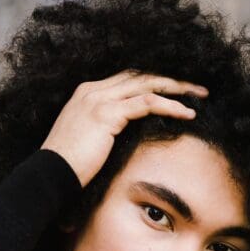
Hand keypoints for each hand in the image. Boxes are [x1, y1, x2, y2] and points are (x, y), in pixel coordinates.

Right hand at [40, 70, 208, 187]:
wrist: (49, 175)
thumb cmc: (67, 166)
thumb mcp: (87, 140)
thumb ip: (106, 129)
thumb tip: (127, 134)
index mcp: (87, 94)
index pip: (128, 78)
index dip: (155, 82)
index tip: (177, 90)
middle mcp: (92, 91)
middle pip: (141, 75)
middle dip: (172, 80)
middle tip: (197, 89)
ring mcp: (98, 100)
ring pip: (147, 84)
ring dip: (177, 89)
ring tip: (200, 97)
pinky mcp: (107, 114)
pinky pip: (146, 103)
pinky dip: (169, 106)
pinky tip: (186, 113)